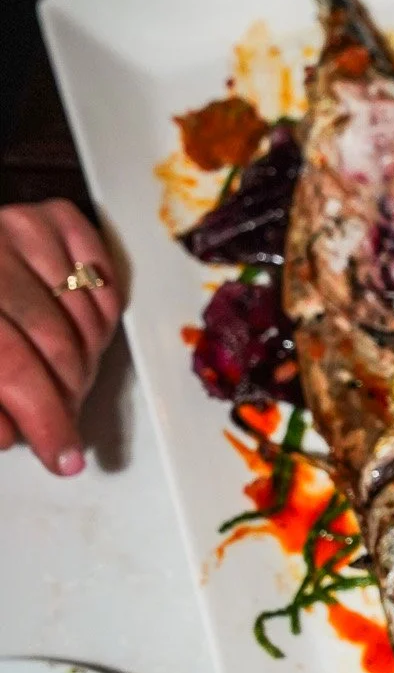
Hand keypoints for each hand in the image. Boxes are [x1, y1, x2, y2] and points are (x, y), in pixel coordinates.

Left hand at [0, 201, 122, 475]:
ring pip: (85, 315)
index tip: (63, 457)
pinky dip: (102, 317)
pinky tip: (81, 336)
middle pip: (54, 342)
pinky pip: (104, 279)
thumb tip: (14, 435)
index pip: (11, 365)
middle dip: (67, 399)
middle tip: (65, 426)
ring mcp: (23, 226)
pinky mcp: (53, 215)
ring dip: (86, 363)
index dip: (44, 418)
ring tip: (66, 381)